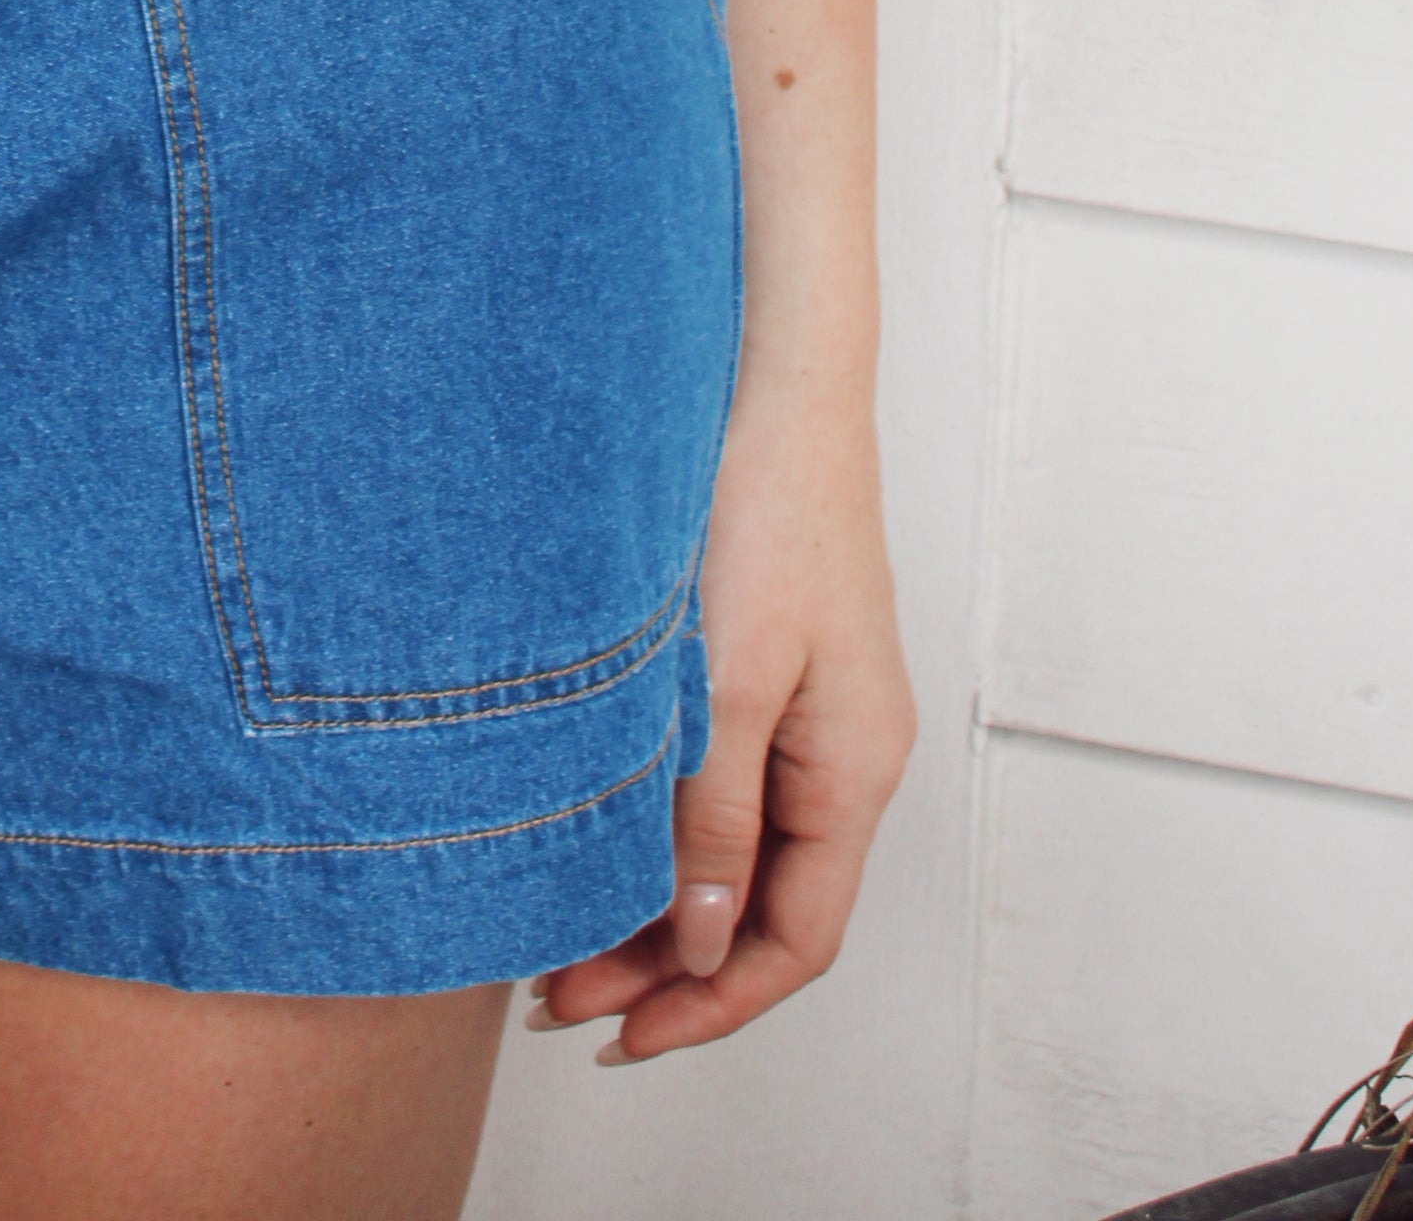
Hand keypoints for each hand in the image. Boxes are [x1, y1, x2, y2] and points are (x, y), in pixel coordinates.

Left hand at [527, 368, 913, 1063]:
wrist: (771, 374)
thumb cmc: (764, 503)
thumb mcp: (726, 677)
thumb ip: (713, 816)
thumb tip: (698, 942)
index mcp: (854, 769)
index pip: (796, 940)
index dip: (710, 1003)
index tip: (622, 1037)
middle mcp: (842, 755)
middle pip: (763, 908)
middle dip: (665, 967)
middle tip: (558, 996)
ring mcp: (810, 713)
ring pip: (737, 854)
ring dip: (656, 903)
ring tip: (559, 938)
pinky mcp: (770, 671)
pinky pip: (724, 791)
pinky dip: (663, 832)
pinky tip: (598, 838)